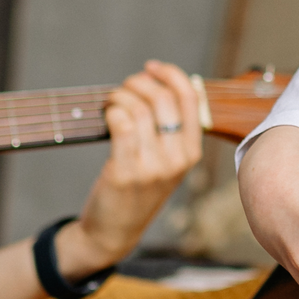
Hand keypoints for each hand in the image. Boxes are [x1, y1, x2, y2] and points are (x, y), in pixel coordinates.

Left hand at [60, 61, 208, 277]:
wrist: (114, 231)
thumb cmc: (137, 190)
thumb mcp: (166, 163)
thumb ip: (170, 130)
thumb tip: (160, 84)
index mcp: (192, 153)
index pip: (191, 98)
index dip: (170, 74)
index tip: (150, 67)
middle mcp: (177, 159)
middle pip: (162, 98)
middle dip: (138, 83)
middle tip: (123, 89)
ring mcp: (153, 167)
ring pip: (138, 108)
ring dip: (119, 96)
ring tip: (111, 101)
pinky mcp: (126, 172)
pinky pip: (120, 123)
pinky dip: (111, 111)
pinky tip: (106, 115)